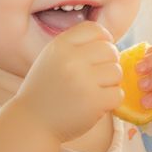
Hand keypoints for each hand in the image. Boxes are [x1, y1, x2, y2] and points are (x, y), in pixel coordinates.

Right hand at [14, 21, 121, 143]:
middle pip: (110, 50)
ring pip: (117, 72)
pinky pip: (118, 94)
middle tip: (96, 77)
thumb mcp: (52, 58)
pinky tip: (95, 104)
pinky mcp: (94, 102)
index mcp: (60, 45)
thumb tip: (109, 40)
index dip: (102, 40)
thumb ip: (76, 46)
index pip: (95, 29)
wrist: (33, 122)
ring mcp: (83, 81)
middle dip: (108, 63)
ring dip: (110, 83)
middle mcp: (71, 59)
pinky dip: (111, 100)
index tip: (97, 55)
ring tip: (93, 91)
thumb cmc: (46, 90)